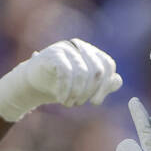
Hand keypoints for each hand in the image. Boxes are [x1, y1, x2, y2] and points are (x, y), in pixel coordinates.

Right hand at [0, 38, 122, 121]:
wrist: (33, 84)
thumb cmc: (61, 85)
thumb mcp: (84, 87)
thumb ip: (102, 84)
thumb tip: (117, 80)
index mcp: (91, 52)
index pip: (108, 65)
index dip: (104, 86)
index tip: (95, 102)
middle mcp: (80, 47)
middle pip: (97, 70)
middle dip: (89, 91)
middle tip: (78, 103)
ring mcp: (66, 48)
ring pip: (82, 73)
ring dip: (77, 93)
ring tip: (68, 103)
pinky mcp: (53, 54)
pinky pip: (66, 72)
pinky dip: (65, 88)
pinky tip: (61, 98)